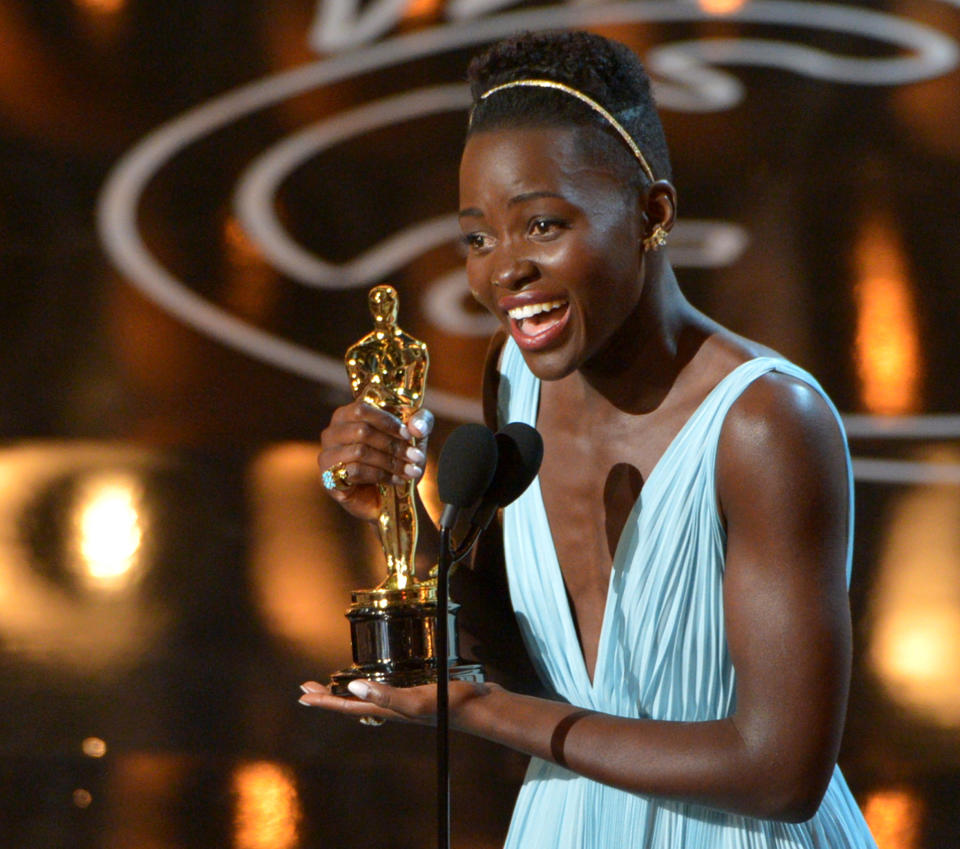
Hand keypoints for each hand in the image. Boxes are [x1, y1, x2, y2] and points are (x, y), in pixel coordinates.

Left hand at [298, 678, 497, 725]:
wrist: (484, 708)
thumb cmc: (452, 705)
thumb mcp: (417, 700)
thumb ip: (386, 696)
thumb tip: (352, 688)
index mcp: (389, 710)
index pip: (349, 707)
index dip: (325, 702)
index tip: (302, 695)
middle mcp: (395, 708)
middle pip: (355, 704)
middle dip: (330, 697)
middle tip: (308, 689)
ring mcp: (408, 701)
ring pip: (370, 697)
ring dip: (350, 692)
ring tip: (336, 685)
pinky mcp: (421, 692)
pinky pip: (389, 689)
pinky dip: (376, 684)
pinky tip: (380, 678)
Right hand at [318, 401, 433, 521]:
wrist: (388, 498)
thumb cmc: (397, 458)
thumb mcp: (415, 435)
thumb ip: (421, 422)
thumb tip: (416, 427)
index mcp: (346, 416)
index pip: (361, 409)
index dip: (387, 421)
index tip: (408, 435)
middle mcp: (332, 433)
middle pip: (362, 431)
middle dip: (393, 445)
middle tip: (415, 457)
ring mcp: (327, 457)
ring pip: (359, 451)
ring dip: (390, 462)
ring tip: (410, 471)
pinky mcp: (329, 479)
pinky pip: (354, 472)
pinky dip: (381, 476)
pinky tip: (396, 481)